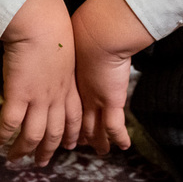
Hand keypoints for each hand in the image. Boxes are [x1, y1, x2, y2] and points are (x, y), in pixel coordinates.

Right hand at [0, 0, 82, 165]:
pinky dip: (3, 136)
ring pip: (33, 135)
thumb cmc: (52, 26)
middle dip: (48, 150)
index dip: (72, 133)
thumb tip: (51, 61)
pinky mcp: (18, 95)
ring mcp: (38, 98)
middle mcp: (56, 96)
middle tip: (41, 162)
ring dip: (24, 150)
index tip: (71, 145)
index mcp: (69, 84)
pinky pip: (10, 124)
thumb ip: (60, 62)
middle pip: (55, 132)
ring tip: (15, 159)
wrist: (42, 22)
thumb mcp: (65, 48)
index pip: (74, 116)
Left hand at [70, 0, 153, 154]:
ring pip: (93, 127)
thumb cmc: (85, 31)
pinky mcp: (111, 101)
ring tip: (99, 150)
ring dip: (96, 140)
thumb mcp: (72, 38)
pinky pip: (114, 125)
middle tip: (72, 145)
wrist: (98, 33)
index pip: (66, 105)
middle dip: (74, 133)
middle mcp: (81, 93)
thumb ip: (68, 42)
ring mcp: (95, 99)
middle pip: (76, 120)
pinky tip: (123, 147)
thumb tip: (61, 32)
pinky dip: (118, 137)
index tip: (59, 123)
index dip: (63, 116)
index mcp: (70, 80)